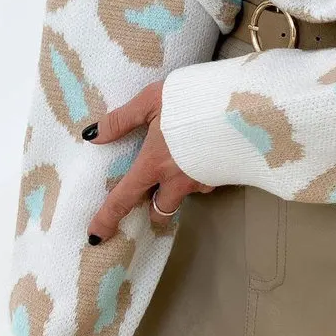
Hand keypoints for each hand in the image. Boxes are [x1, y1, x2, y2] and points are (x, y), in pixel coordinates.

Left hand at [82, 80, 214, 242]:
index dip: (107, 219)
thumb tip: (93, 135)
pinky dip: (200, 175)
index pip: (123, 199)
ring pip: (185, 196)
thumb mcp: (152, 100)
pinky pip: (207, 182)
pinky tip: (204, 154)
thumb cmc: (192, 99)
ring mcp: (202, 180)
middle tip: (150, 192)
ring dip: (178, 190)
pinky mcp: (223, 174)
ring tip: (180, 167)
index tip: (95, 236)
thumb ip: (122, 119)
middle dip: (152, 208)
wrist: (241, 102)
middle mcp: (176, 180)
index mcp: (153, 164)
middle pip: (159, 210)